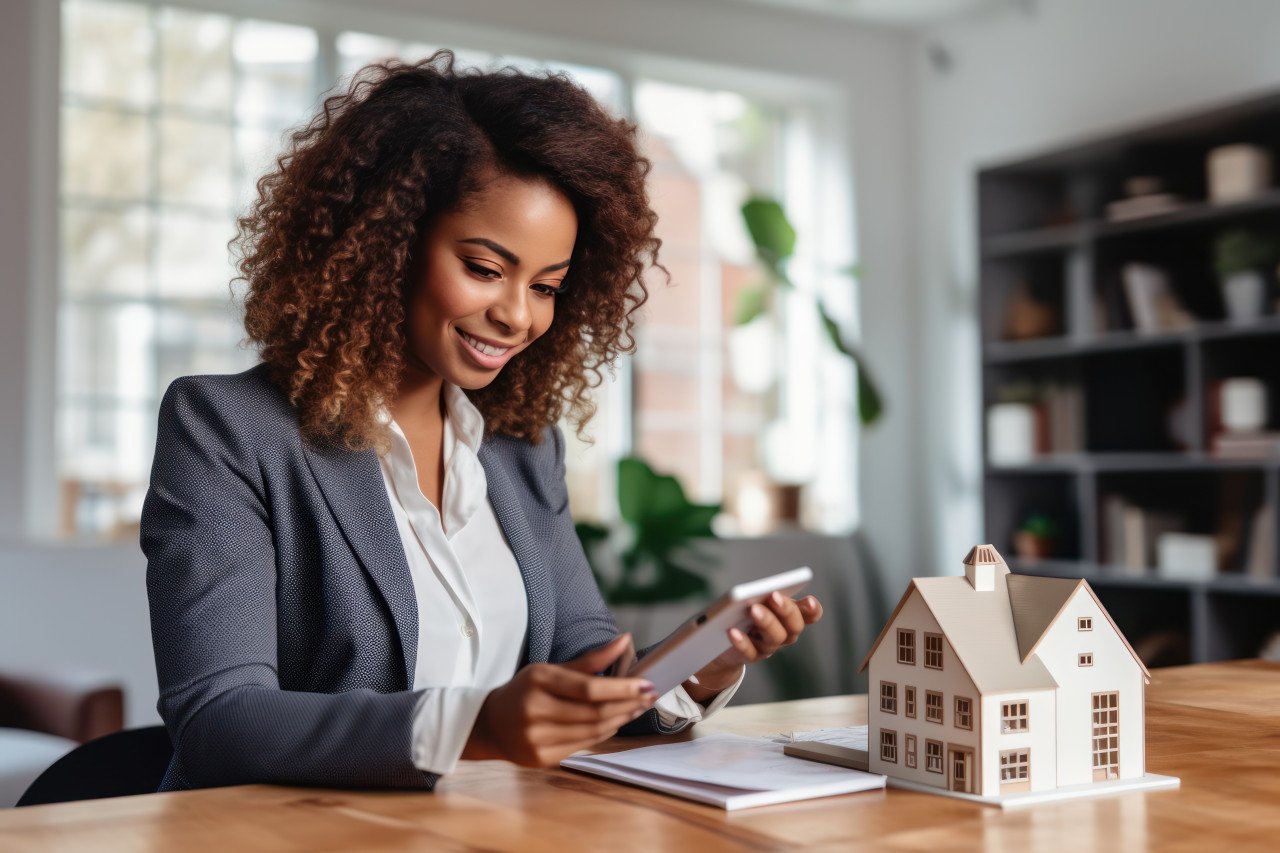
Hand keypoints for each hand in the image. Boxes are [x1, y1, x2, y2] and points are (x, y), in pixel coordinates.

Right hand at [463, 634, 656, 766]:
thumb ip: (590, 660)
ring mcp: (536, 738)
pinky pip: (583, 745)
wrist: (490, 725)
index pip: (589, 688)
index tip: (646, 684)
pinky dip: (605, 733)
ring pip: (592, 731)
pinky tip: (617, 721)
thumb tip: (625, 640)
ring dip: (621, 719)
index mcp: (538, 681)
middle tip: (649, 696)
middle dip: (627, 704)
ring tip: (638, 707)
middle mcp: (535, 711)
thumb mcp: (550, 669)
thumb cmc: (526, 691)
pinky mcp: (541, 758)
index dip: (622, 688)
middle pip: (594, 711)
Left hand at [687, 593, 823, 698]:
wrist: (721, 641)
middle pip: (794, 626)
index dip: (812, 609)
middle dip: (786, 610)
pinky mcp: (750, 656)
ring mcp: (768, 646)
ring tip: (754, 609)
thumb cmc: (743, 612)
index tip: (809, 600)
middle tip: (774, 596)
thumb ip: (760, 594)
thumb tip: (754, 590)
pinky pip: (749, 651)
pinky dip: (742, 641)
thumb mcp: (755, 600)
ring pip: (775, 638)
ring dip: (766, 622)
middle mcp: (785, 633)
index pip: (811, 614)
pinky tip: (732, 631)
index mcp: (790, 615)